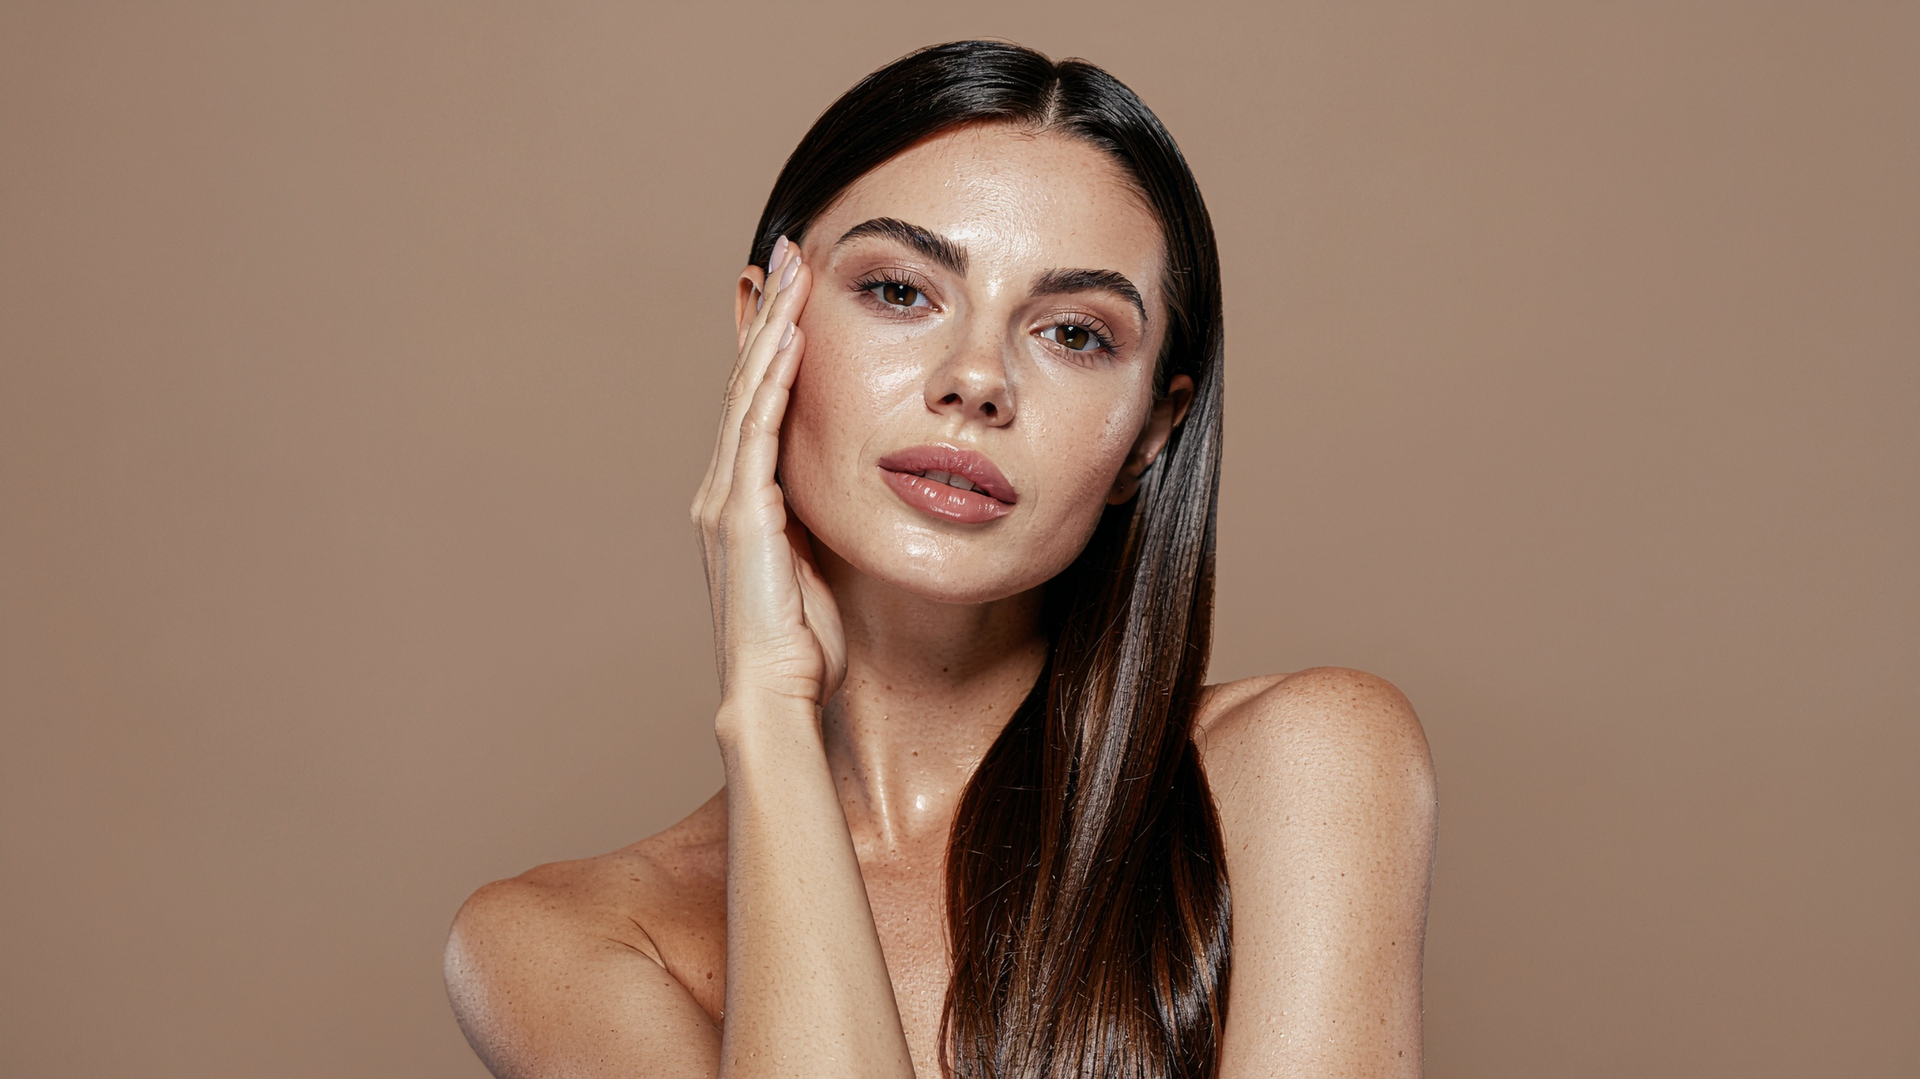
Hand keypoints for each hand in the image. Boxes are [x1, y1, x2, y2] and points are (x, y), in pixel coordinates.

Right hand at [691, 237, 846, 714]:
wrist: (777, 693)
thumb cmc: (806, 644)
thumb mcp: (819, 564)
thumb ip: (821, 522)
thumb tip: (851, 494)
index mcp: (743, 499)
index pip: (758, 402)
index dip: (775, 344)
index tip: (796, 292)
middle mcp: (725, 489)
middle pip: (746, 381)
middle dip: (768, 315)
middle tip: (788, 254)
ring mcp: (727, 498)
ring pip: (748, 392)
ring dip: (771, 330)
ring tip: (791, 273)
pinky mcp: (740, 513)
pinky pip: (758, 431)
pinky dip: (772, 381)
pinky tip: (790, 338)